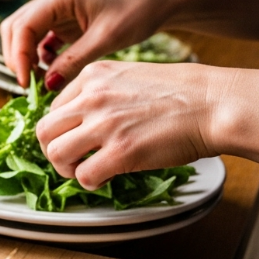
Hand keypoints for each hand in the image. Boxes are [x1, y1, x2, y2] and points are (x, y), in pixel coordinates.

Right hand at [0, 0, 183, 88]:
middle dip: (16, 57)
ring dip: (27, 57)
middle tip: (28, 83)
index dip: (18, 56)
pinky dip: (40, 56)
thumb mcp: (106, 39)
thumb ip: (73, 62)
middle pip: (16, 28)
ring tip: (40, 80)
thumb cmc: (139, 10)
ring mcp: (58, 9)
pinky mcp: (66, 20)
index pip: (22, 27)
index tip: (25, 82)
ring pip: (25, 34)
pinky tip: (53, 70)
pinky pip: (41, 39)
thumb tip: (47, 84)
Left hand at [35, 61, 228, 189]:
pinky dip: (90, 182)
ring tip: (85, 170)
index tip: (75, 139)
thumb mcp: (130, 76)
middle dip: (53, 150)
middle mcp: (92, 97)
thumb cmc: (182, 92)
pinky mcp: (120, 151)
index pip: (53, 108)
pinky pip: (84, 175)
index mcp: (93, 76)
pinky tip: (106, 177)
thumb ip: (102, 93)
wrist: (214, 102)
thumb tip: (84, 121)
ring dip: (66, 169)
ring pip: (55, 154)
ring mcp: (104, 124)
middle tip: (71, 160)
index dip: (62, 129)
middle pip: (44, 131)